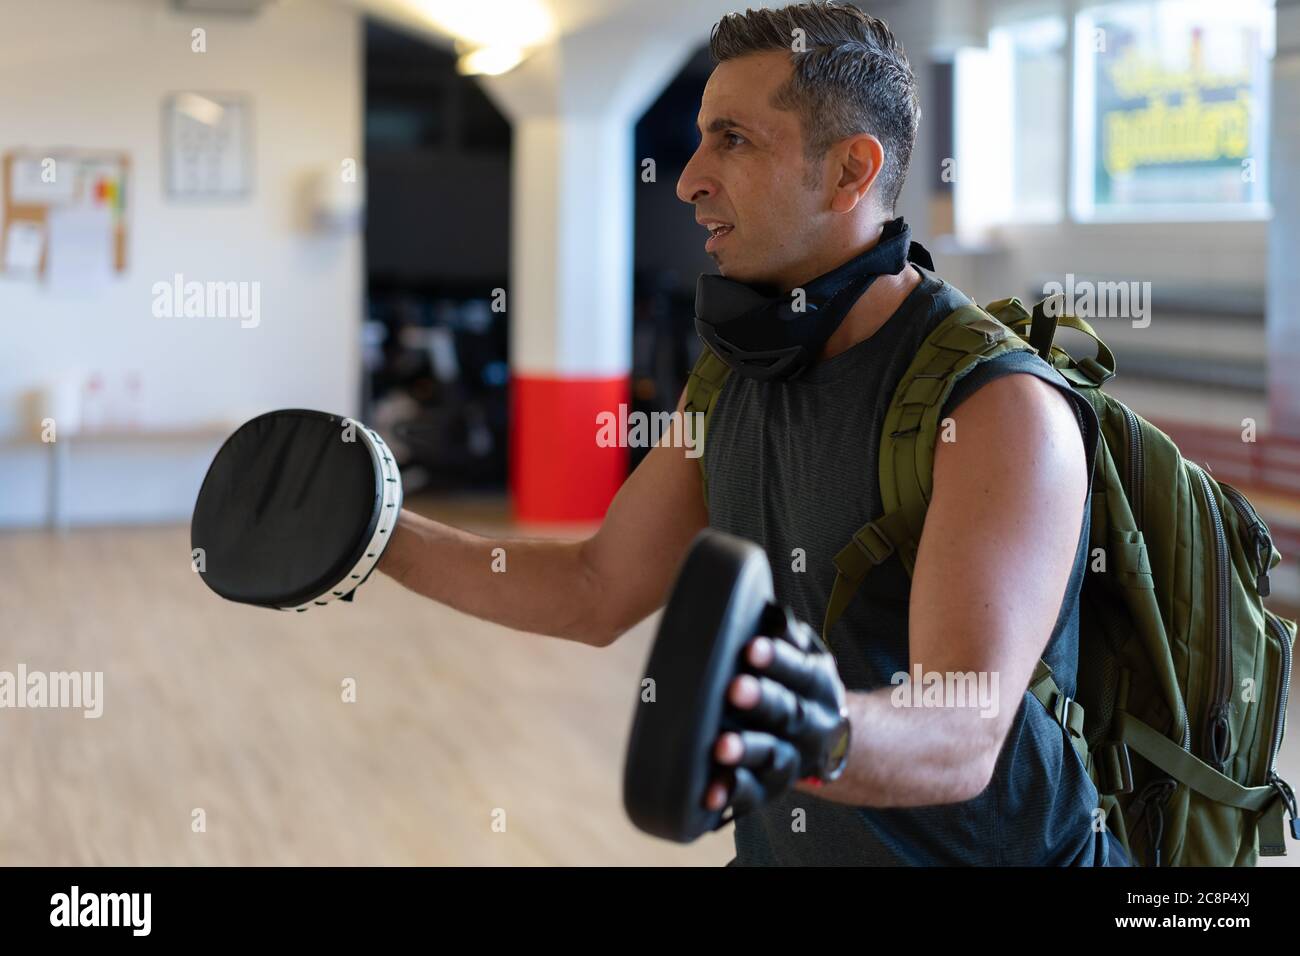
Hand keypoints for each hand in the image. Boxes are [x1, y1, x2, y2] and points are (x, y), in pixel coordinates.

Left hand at [703, 605, 850, 816]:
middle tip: (734, 689)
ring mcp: (794, 760)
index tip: (751, 648)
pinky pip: (754, 796)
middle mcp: (814, 725)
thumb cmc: (798, 683)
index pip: (802, 671)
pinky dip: (732, 792)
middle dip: (761, 700)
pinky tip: (711, 792)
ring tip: (721, 747)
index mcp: (820, 685)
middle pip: (789, 713)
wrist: (826, 740)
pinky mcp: (772, 789)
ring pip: (773, 757)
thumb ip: (786, 634)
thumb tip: (767, 608)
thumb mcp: (803, 654)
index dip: (778, 660)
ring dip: (747, 751)